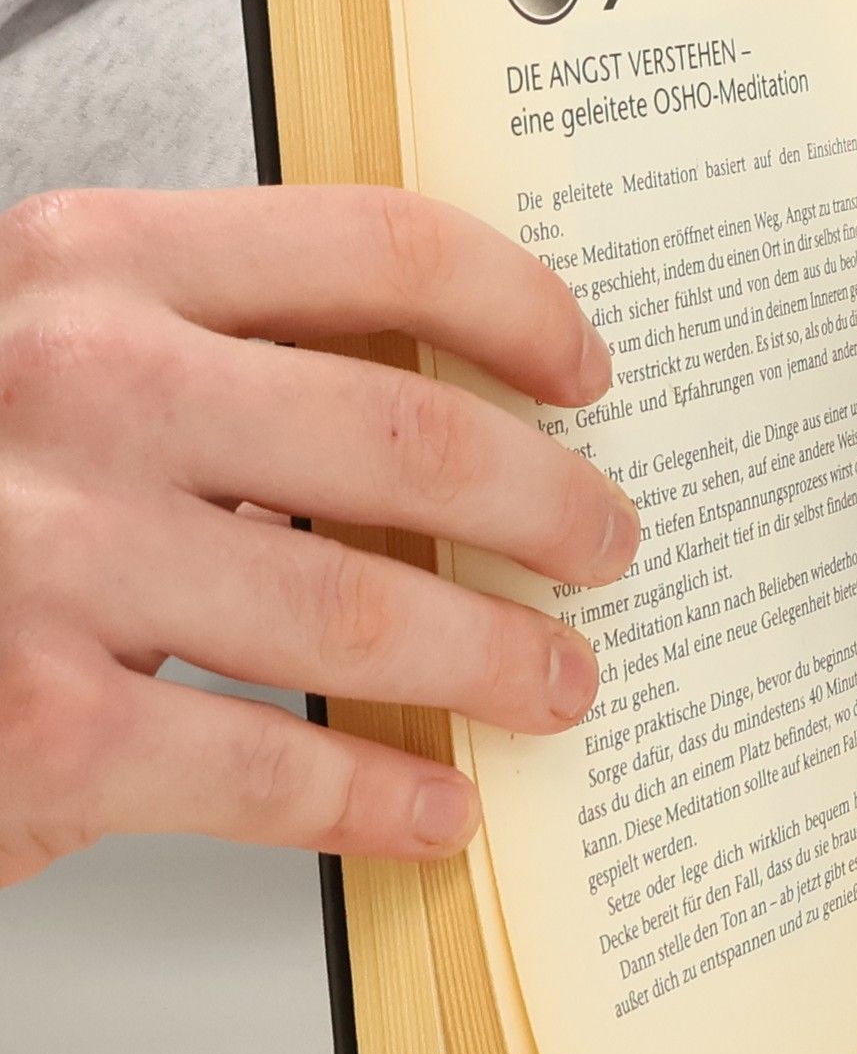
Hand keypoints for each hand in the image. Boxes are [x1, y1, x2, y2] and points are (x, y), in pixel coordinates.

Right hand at [0, 187, 638, 886]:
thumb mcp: (49, 350)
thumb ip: (222, 353)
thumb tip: (447, 410)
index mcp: (93, 264)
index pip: (379, 246)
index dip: (519, 306)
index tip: (584, 371)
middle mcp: (75, 386)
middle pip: (410, 437)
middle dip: (548, 505)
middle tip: (604, 544)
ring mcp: (47, 556)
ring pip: (370, 617)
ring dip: (499, 661)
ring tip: (558, 681)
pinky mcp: (35, 728)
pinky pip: (275, 774)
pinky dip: (385, 801)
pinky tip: (438, 807)